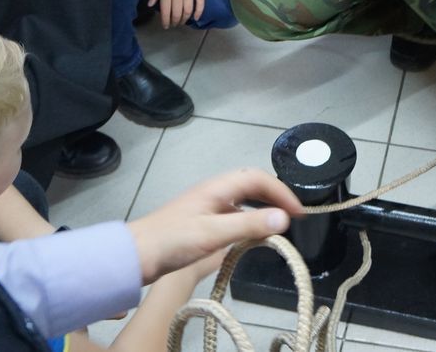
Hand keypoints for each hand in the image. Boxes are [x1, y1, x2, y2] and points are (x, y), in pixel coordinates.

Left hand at [125, 168, 302, 284]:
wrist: (137, 256)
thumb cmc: (173, 241)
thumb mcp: (213, 234)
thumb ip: (249, 224)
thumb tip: (284, 218)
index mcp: (217, 187)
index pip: (258, 178)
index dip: (281, 191)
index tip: (299, 212)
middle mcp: (215, 192)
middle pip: (253, 185)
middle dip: (276, 196)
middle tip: (295, 217)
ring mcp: (208, 207)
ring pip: (244, 199)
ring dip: (264, 207)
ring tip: (280, 224)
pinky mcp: (203, 223)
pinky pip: (235, 214)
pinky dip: (251, 220)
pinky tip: (254, 235)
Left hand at [151, 0, 203, 26]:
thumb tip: (150, 4)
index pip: (165, 11)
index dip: (165, 20)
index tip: (166, 25)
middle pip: (177, 13)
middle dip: (175, 21)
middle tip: (174, 24)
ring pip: (188, 10)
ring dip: (185, 19)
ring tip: (183, 22)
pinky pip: (200, 2)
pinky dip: (199, 11)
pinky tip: (196, 17)